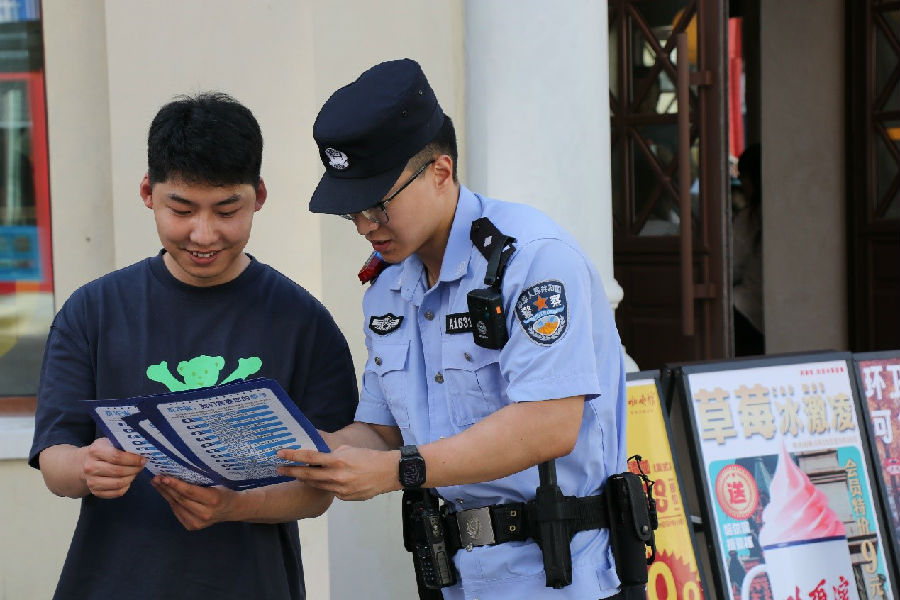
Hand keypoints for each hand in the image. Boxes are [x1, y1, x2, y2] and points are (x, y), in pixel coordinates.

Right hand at [80, 437, 145, 498]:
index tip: (142, 459)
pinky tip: (127, 480)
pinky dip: (126, 487)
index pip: (117, 457)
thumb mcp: (110, 442)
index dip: (133, 459)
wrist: (84, 463)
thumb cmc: (102, 451)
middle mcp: (90, 467)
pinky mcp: (95, 492)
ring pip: (118, 483)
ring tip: (135, 472)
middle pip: (118, 471)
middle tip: (141, 466)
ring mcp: (91, 481)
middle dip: (134, 469)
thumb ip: (123, 445)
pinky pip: (116, 493)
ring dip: (131, 478)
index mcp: (95, 451)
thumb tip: (142, 451)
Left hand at [151, 475, 238, 529]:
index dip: (176, 484)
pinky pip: (177, 512)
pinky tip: (165, 492)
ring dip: (165, 494)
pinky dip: (171, 501)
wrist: (232, 509)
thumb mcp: (217, 482)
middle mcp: (205, 514)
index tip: (163, 477)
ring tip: (156, 483)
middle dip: (166, 488)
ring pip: (176, 506)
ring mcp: (197, 523)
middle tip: (155, 477)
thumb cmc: (225, 491)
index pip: (190, 492)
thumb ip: (200, 480)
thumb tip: (179, 470)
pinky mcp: (192, 526)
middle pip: (180, 499)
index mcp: (213, 500)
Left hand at [276, 446, 399, 500]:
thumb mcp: (349, 450)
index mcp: (338, 461)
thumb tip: (319, 458)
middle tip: (279, 469)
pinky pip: (330, 491)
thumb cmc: (369, 458)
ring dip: (305, 480)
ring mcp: (341, 489)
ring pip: (317, 485)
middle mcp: (337, 476)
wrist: (388, 472)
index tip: (280, 454)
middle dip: (291, 471)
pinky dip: (326, 486)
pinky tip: (327, 482)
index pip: (309, 458)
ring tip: (297, 475)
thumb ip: (332, 454)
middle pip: (308, 475)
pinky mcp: (345, 498)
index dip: (293, 456)